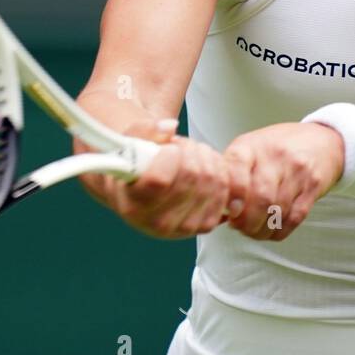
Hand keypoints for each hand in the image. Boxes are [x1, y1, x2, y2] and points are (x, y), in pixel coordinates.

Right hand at [78, 118, 236, 238]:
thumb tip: (169, 127)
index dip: (169, 155)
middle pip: (192, 175)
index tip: (166, 148)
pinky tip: (202, 166)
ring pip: (213, 179)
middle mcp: (158, 223)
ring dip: (205, 156)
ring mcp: (184, 228)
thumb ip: (145, 131)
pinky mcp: (205, 225)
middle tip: (178, 146)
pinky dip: (219, 170)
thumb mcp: (129, 143)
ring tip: (188, 155)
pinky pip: (225, 189)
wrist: (140, 190)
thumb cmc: (133, 168)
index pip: (159, 180)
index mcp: (133, 206)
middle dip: (189, 149)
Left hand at [222, 122, 343, 241]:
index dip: (233, 194)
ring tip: (253, 231)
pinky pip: (294, 218)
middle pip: (261, 196)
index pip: (238, 166)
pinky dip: (279, 231)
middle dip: (246, 222)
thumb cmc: (276, 148)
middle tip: (239, 228)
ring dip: (261, 229)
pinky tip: (271, 231)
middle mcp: (276, 156)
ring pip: (277, 211)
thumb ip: (231, 173)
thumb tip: (216, 208)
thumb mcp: (250, 148)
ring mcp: (297, 171)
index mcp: (252, 145)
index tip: (230, 212)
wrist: (321, 140)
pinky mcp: (313, 187)